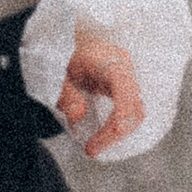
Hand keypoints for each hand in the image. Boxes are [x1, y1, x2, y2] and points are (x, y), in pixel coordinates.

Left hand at [57, 27, 144, 159]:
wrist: (70, 41)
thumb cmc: (63, 55)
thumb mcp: (56, 71)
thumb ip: (65, 93)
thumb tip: (77, 115)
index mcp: (108, 60)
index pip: (124, 88)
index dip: (119, 116)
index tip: (102, 140)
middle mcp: (125, 68)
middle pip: (134, 106)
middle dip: (115, 133)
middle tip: (90, 150)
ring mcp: (128, 78)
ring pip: (136, 112)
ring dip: (118, 133)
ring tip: (94, 146)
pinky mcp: (126, 88)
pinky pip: (131, 110)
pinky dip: (119, 126)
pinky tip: (102, 137)